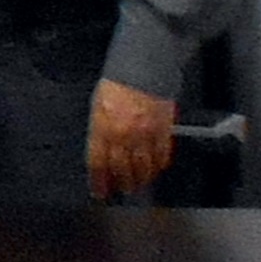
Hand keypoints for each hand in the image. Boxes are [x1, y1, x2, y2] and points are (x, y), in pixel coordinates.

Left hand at [89, 81, 178, 200]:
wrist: (142, 69)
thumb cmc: (116, 87)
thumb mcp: (97, 108)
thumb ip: (99, 132)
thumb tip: (101, 155)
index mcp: (102, 128)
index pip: (98, 162)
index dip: (99, 181)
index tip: (99, 192)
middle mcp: (123, 134)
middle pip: (122, 169)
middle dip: (121, 183)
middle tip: (122, 190)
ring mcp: (145, 134)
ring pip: (143, 166)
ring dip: (140, 179)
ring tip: (138, 184)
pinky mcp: (164, 131)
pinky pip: (161, 156)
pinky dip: (158, 166)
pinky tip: (155, 170)